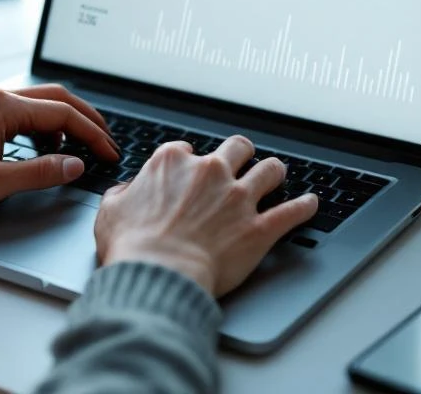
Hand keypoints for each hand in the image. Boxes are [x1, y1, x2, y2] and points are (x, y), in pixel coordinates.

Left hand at [0, 84, 118, 218]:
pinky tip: (41, 143)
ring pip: (35, 101)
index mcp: (0, 108)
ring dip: (61, 120)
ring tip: (77, 145)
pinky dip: (38, 123)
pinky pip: (16, 108)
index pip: (62, 113)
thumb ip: (40, 172)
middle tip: (105, 140)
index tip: (109, 151)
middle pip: (54, 98)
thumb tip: (75, 165)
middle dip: (84, 118)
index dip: (92, 133)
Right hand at [95, 136, 317, 296]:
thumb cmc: (133, 246)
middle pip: (237, 147)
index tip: (191, 174)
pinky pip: (293, 211)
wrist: (159, 273)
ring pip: (270, 169)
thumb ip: (123, 194)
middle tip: (241, 163)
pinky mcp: (259, 228)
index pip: (187, 150)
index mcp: (172, 162)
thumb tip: (126, 192)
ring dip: (274, 172)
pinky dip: (304, 206)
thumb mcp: (110, 210)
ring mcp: (238, 198)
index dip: (189, 162)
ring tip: (276, 176)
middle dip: (241, 154)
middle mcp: (209, 172)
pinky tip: (309, 203)